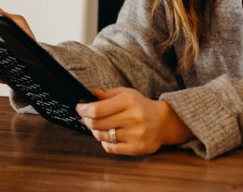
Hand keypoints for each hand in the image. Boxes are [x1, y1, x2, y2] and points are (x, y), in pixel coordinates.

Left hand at [75, 87, 194, 154]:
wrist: (163, 122)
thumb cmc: (141, 106)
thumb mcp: (126, 94)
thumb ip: (107, 94)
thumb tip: (90, 94)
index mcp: (129, 101)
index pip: (97, 109)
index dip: (83, 110)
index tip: (79, 108)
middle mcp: (133, 118)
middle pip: (96, 124)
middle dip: (86, 120)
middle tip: (86, 117)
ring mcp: (135, 134)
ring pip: (101, 136)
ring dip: (95, 131)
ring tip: (100, 126)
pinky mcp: (136, 148)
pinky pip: (110, 148)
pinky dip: (105, 142)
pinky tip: (110, 135)